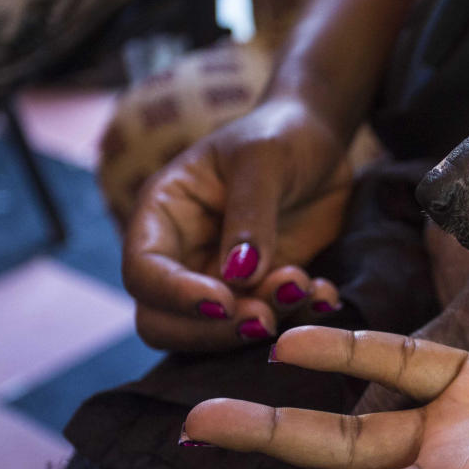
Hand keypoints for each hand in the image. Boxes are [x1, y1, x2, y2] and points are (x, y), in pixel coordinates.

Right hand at [122, 99, 351, 350]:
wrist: (320, 141)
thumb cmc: (280, 135)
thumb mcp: (263, 158)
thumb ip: (250, 215)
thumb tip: (237, 276)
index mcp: (163, 214)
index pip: (143, 272)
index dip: (175, 296)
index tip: (223, 303)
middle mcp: (182, 255)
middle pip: (163, 321)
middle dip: (213, 331)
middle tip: (266, 318)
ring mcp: (220, 279)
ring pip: (217, 333)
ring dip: (263, 322)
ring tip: (306, 286)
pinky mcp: (261, 291)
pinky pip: (271, 322)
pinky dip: (298, 319)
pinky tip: (325, 294)